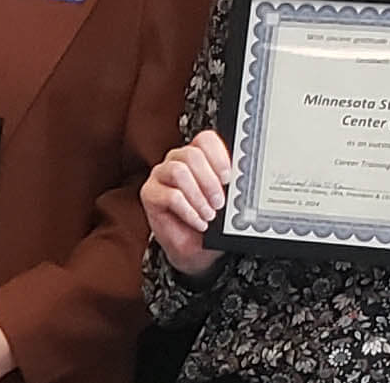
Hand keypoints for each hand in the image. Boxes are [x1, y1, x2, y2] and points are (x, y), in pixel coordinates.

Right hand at [141, 131, 234, 277]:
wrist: (196, 249)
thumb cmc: (212, 222)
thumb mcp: (227, 202)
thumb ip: (231, 187)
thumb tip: (240, 182)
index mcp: (198, 157)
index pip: (205, 140)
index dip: (218, 155)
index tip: (228, 178)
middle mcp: (177, 161)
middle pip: (192, 155)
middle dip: (209, 181)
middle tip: (220, 202)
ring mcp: (160, 176)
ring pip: (178, 171)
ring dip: (198, 196)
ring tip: (209, 214)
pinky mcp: (149, 193)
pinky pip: (171, 196)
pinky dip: (189, 211)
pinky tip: (198, 221)